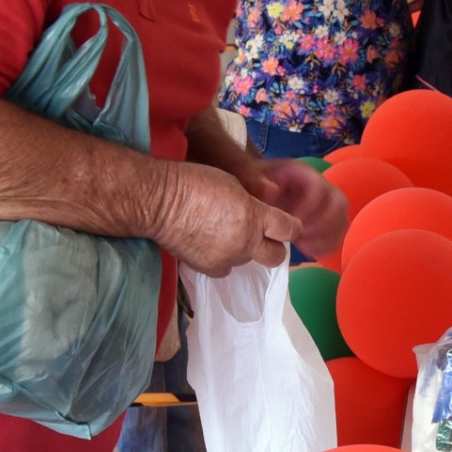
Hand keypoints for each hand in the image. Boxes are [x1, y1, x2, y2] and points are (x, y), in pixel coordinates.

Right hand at [153, 161, 301, 275]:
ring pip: (246, 261)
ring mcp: (225, 259)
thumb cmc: (195, 182)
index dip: (292, 228)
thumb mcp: (234, 185)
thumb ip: (253, 205)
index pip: (288, 230)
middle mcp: (244, 242)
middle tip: (264, 237)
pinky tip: (210, 244)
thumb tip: (261, 216)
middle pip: (276, 257)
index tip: (289, 226)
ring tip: (225, 234)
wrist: (160, 201)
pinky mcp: (206, 269)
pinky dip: (222, 259)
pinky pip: (224, 268)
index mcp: (254, 217)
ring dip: (242, 250)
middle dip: (274, 247)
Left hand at [240, 158, 348, 258]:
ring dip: (326, 236)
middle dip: (323, 225)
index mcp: (303, 173)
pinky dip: (327, 244)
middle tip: (300, 238)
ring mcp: (325, 203)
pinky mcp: (324, 218)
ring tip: (303, 245)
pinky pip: (337, 233)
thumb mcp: (249, 178)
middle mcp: (320, 185)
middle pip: (338, 204)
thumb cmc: (253, 182)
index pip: (319, 188)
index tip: (292, 222)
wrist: (256, 184)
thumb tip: (272, 190)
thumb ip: (257, 183)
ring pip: (341, 219)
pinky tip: (308, 250)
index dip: (310, 208)